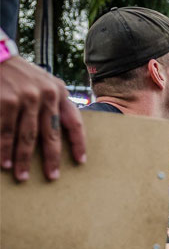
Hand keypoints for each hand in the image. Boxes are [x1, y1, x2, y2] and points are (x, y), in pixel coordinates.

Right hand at [1, 56, 86, 180]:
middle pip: (51, 134)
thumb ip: (52, 102)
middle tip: (52, 176)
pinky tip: (4, 163)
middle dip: (51, 158)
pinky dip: (4, 149)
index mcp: (59, 90)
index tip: (81, 161)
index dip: (79, 143)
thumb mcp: (42, 82)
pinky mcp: (6, 101)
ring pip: (27, 137)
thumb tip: (59, 132)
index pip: (74, 121)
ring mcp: (26, 98)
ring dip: (22, 159)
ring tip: (22, 175)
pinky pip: (6, 132)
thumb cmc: (18, 73)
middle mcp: (46, 95)